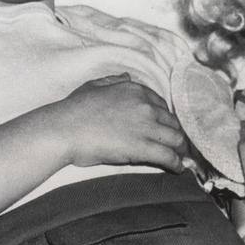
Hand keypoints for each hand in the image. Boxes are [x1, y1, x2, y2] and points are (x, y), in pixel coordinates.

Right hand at [51, 73, 189, 171]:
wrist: (64, 129)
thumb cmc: (75, 109)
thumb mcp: (95, 86)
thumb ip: (114, 80)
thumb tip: (127, 76)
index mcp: (135, 90)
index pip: (161, 105)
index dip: (164, 118)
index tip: (164, 127)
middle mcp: (145, 105)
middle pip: (172, 122)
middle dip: (175, 134)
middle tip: (176, 146)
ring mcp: (145, 126)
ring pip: (175, 138)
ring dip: (180, 150)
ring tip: (180, 158)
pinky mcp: (142, 147)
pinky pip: (168, 156)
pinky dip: (176, 164)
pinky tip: (178, 169)